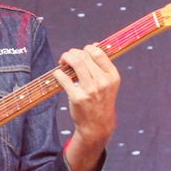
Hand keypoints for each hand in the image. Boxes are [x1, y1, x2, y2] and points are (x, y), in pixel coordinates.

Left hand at [53, 44, 119, 170]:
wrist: (97, 126)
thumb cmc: (101, 102)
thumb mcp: (109, 84)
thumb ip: (103, 66)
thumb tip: (95, 45)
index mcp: (112, 76)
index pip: (99, 53)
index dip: (87, 48)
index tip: (81, 52)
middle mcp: (103, 82)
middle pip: (85, 56)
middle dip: (73, 53)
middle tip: (68, 57)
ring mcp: (90, 90)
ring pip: (76, 63)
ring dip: (66, 57)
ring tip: (63, 61)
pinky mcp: (77, 98)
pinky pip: (64, 78)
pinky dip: (58, 73)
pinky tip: (58, 73)